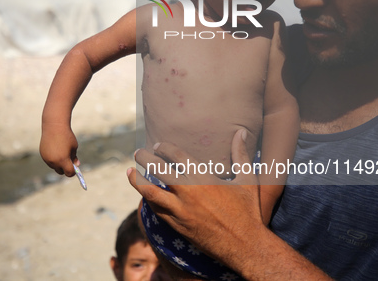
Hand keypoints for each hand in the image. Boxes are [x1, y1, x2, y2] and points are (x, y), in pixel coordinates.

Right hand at [39, 122, 78, 176]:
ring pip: (54, 167)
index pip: (69, 173)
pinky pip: (49, 161)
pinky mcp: (42, 155)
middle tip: (69, 161)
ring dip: (58, 164)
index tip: (75, 168)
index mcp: (63, 160)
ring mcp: (47, 158)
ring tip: (62, 153)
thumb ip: (74, 157)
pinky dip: (53, 159)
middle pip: (60, 171)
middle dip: (65, 168)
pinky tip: (55, 150)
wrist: (54, 126)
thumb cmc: (66, 136)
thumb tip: (76, 166)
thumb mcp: (74, 146)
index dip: (73, 172)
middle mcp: (54, 161)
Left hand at [127, 130, 263, 268]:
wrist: (245, 246)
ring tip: (130, 172)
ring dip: (137, 181)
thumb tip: (240, 132)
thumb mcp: (248, 179)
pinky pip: (156, 210)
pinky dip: (148, 200)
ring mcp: (180, 211)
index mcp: (203, 177)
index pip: (176, 156)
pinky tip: (145, 195)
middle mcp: (188, 192)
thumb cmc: (247, 211)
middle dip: (145, 158)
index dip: (165, 148)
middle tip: (138, 153)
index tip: (159, 145)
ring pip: (150, 192)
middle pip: (158, 170)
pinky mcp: (177, 226)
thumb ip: (240, 154)